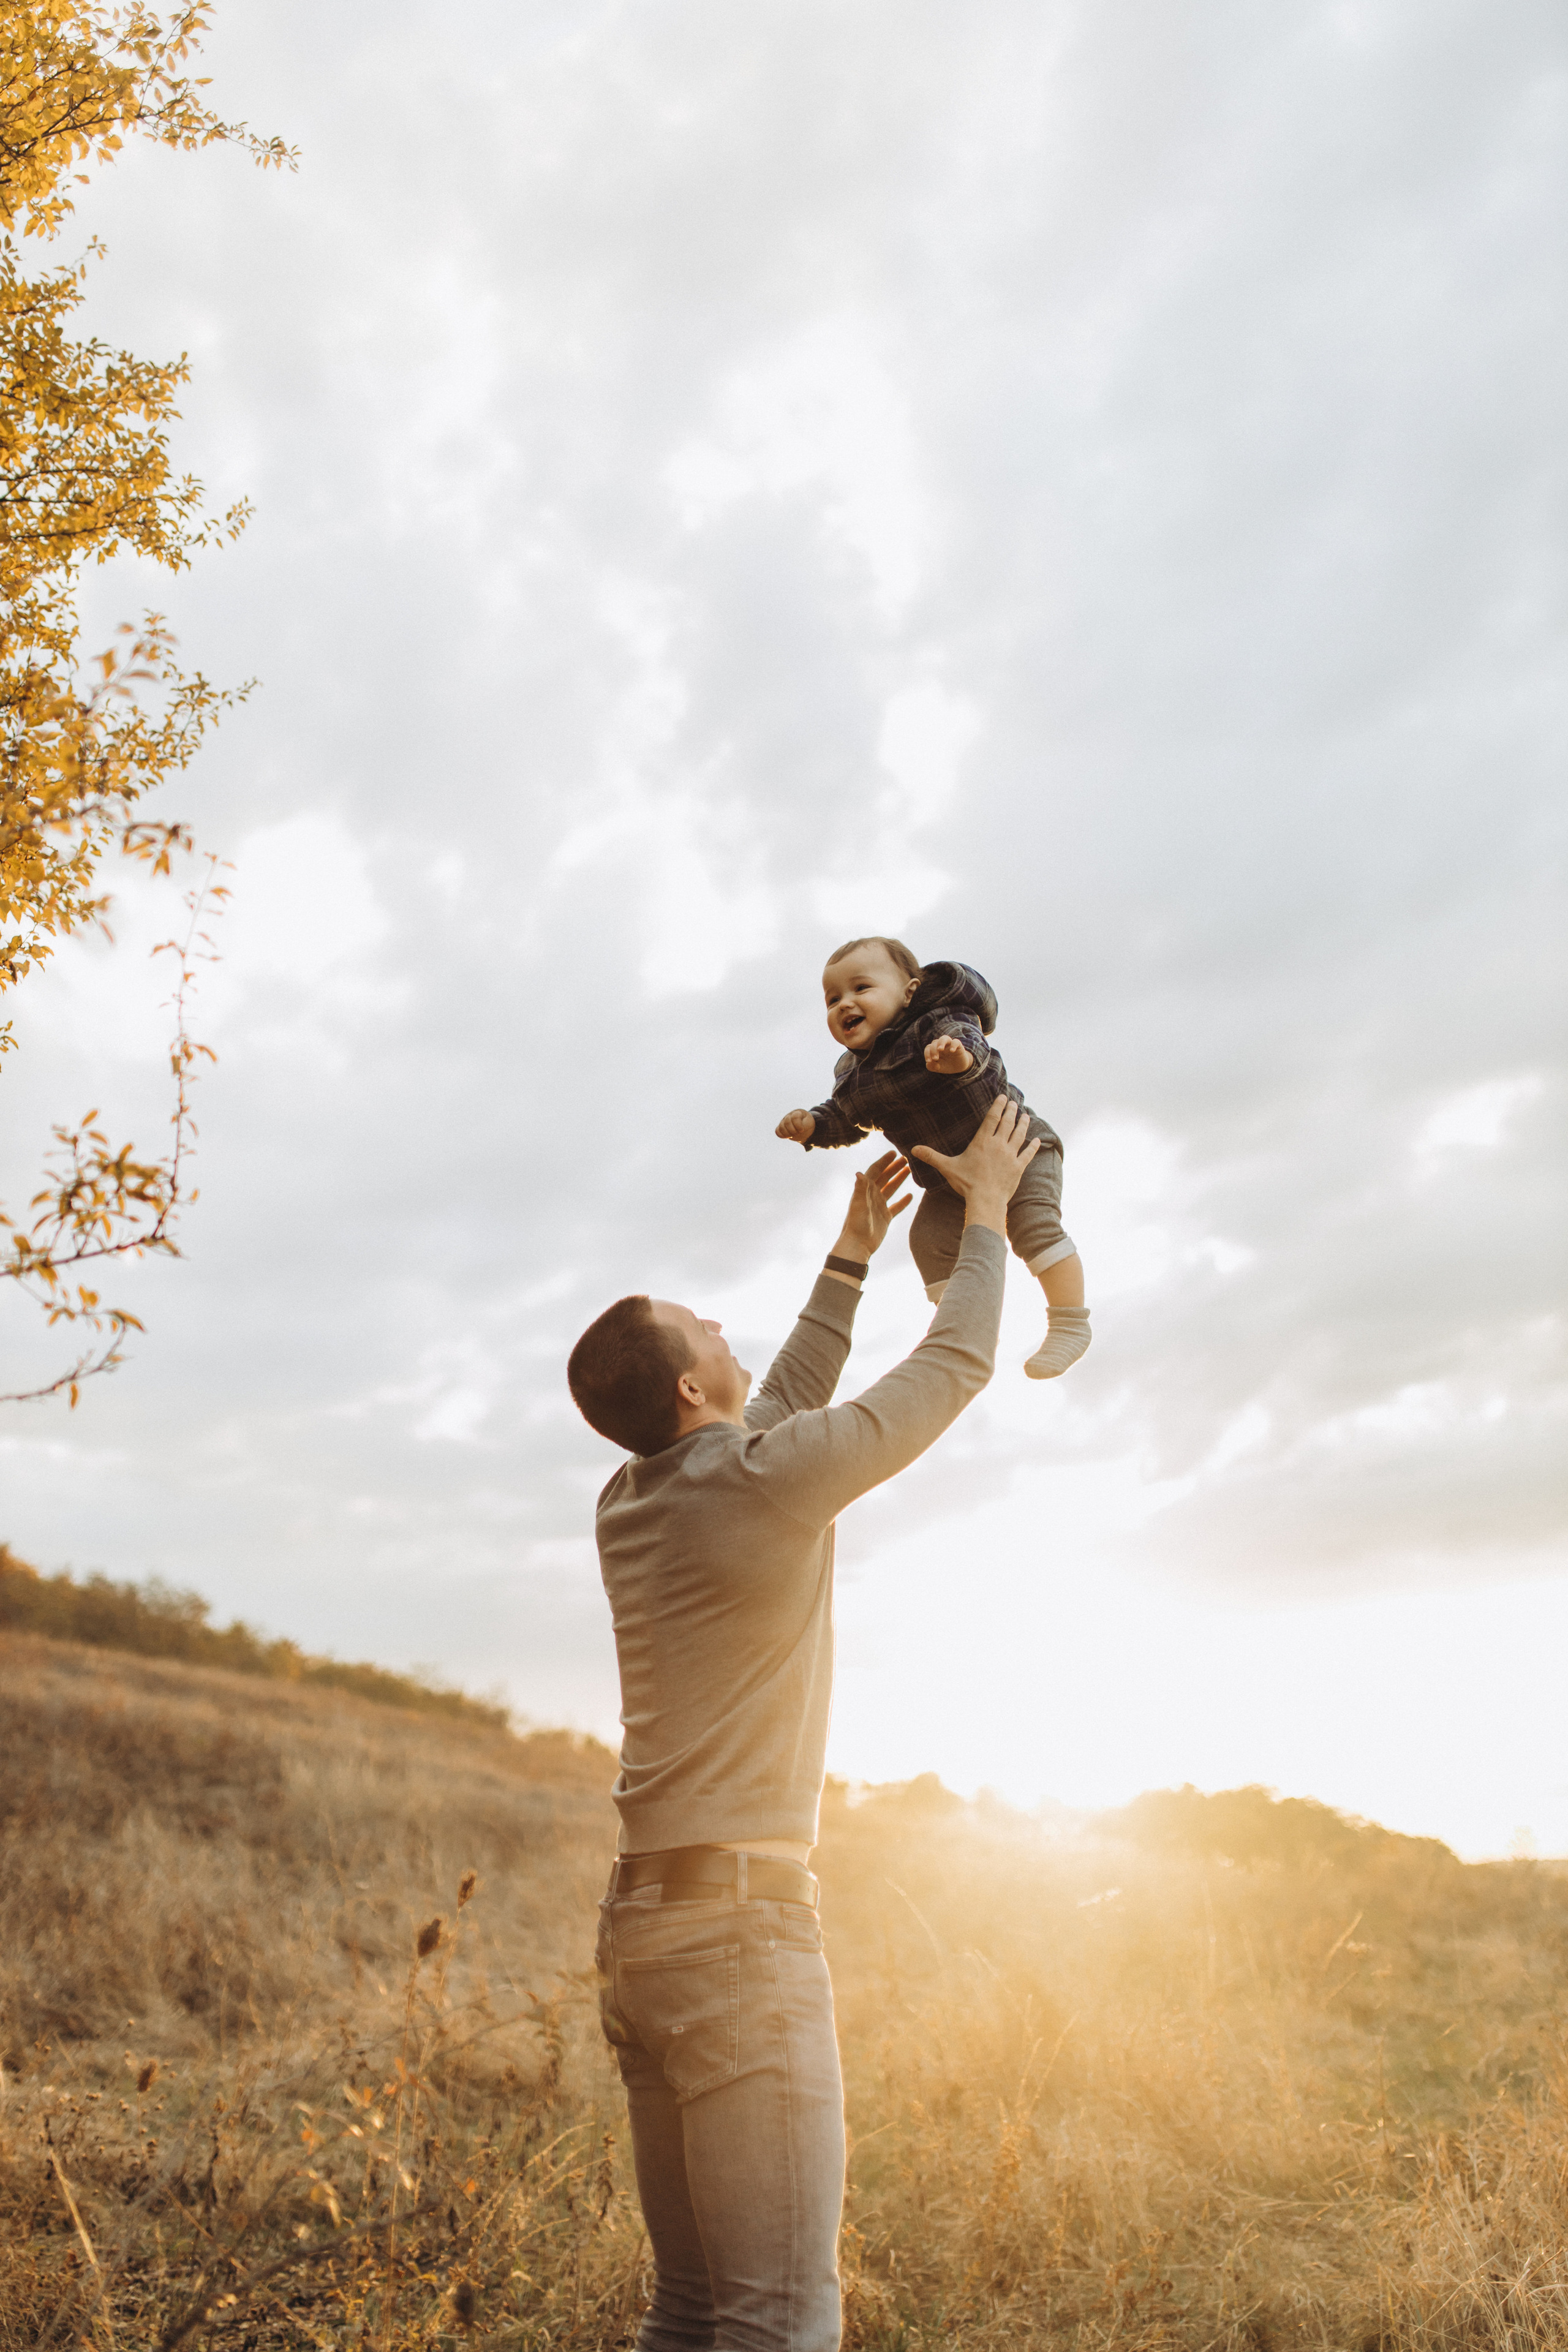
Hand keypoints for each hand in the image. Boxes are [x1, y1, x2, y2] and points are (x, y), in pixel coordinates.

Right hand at [776, 1109, 815, 1142]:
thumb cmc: (808, 1124)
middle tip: (797, 1133)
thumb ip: (804, 1125)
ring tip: (792, 1135)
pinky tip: (788, 1137)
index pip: (795, 1117)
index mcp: (798, 1113)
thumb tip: (795, 1131)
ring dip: (787, 1134)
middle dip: (792, 1130)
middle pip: (787, 1122)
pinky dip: (782, 1135)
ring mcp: (784, 1121)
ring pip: (781, 1127)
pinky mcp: (781, 1127)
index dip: (798, 1125)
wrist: (805, 1126)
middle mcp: (790, 1115)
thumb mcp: (809, 1124)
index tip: (802, 1130)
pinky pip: (777, 1131)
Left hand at [835, 1149, 911, 1261]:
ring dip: (899, 1179)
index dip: (884, 1161)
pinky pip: (896, 1206)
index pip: (875, 1171)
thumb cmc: (856, 1224)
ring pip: (891, 1189)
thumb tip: (859, 1173)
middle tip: (906, 1158)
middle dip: (894, 1167)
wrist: (858, 1245)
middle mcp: (872, 1196)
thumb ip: (860, 1189)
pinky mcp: (885, 1217)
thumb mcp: (858, 1205)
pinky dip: (903, 1201)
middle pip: (885, 1177)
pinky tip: (911, 1195)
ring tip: (909, 1170)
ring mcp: (879, 1206)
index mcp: (865, 1190)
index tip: (894, 1152)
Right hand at [911, 1097, 1037, 1235]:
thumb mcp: (948, 1168)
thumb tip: (913, 1149)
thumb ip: (932, 1156)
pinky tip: (1037, 1140)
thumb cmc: (966, 1183)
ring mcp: (1010, 1155)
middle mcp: (998, 1144)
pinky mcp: (1019, 1167)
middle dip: (1011, 1111)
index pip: (992, 1118)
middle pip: (1007, 1123)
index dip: (998, 1106)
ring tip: (1025, 1115)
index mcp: (982, 1141)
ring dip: (1023, 1123)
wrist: (986, 1200)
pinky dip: (1033, 1146)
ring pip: (1019, 1135)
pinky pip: (1028, 1154)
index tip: (1003, 1097)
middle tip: (1014, 1103)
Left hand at [924, 1034, 973, 1074]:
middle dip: (933, 1050)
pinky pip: (956, 1042)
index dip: (927, 1053)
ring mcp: (950, 1044)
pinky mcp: (958, 1046)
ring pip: (944, 1038)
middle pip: (935, 1042)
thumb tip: (928, 1063)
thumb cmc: (946, 1065)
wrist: (959, 1067)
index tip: (928, 1061)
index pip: (928, 1048)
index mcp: (934, 1049)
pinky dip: (953, 1045)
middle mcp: (941, 1045)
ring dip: (941, 1043)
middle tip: (935, 1058)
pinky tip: (952, 1051)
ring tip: (940, 1049)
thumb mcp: (938, 1068)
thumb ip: (932, 1066)